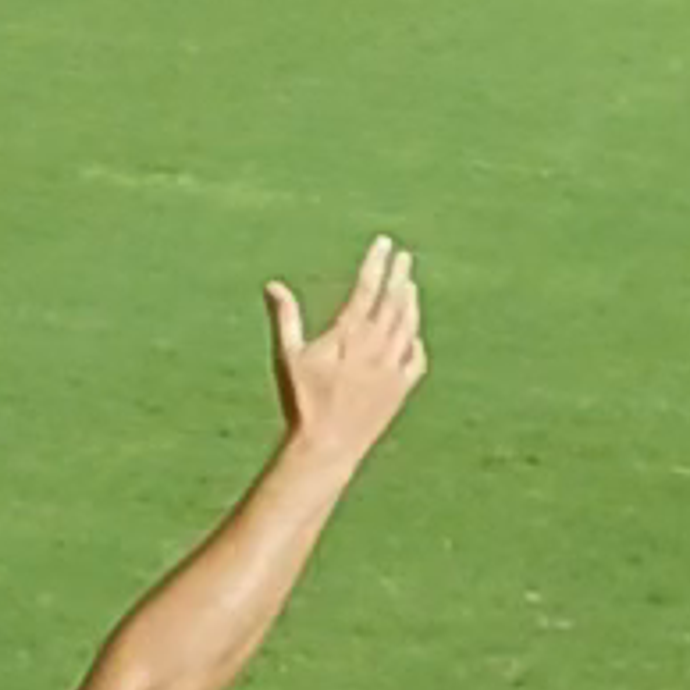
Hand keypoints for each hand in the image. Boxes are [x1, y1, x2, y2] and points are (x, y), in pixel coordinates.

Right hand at [266, 238, 425, 469]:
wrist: (328, 446)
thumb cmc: (302, 401)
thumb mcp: (288, 356)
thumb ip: (285, 317)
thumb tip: (273, 284)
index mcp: (349, 334)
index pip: (367, 288)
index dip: (377, 262)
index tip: (385, 243)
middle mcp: (376, 347)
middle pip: (393, 302)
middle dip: (399, 276)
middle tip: (404, 257)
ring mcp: (392, 368)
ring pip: (407, 326)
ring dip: (410, 303)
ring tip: (410, 286)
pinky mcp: (400, 390)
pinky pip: (416, 358)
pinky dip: (416, 341)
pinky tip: (413, 334)